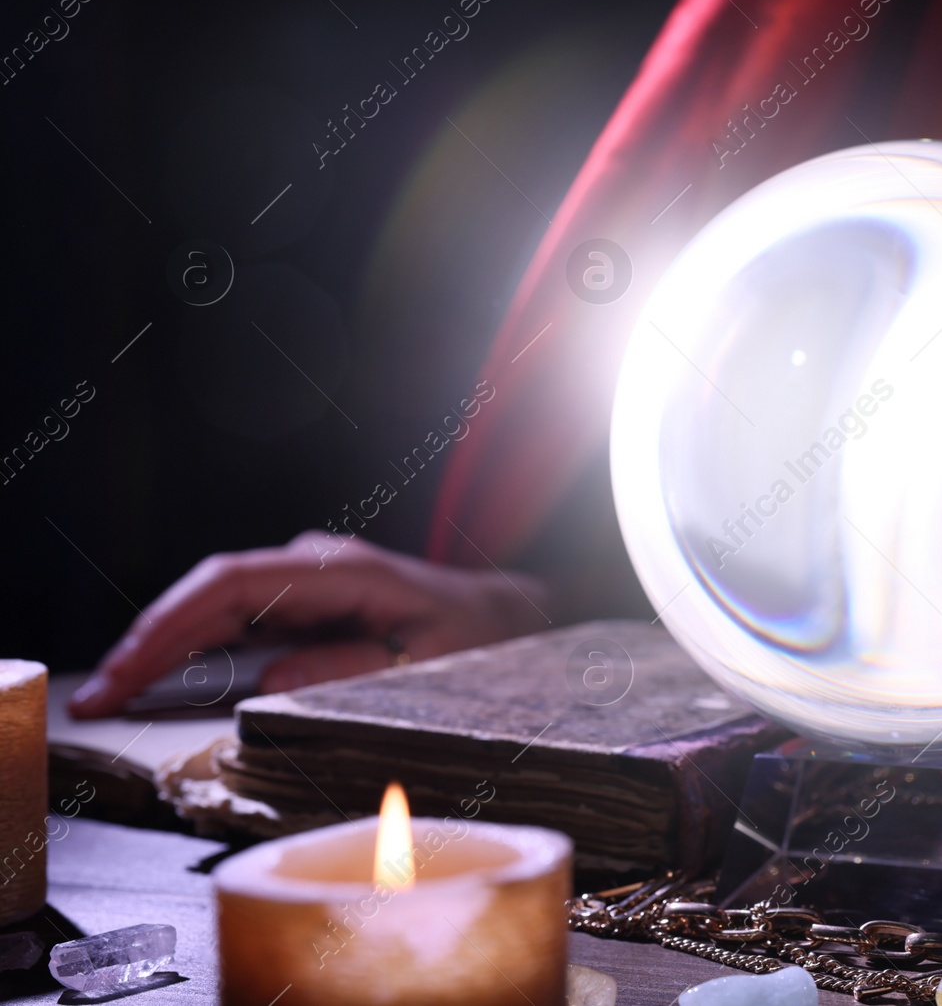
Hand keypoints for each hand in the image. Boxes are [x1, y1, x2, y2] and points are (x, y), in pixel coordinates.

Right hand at [68, 532, 551, 717]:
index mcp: (345, 571)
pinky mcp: (309, 605)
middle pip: (211, 593)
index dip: (173, 623)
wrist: (517, 620)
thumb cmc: (483, 639)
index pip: (234, 583)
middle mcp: (318, 567)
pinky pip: (238, 621)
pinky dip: (194, 649)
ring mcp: (310, 582)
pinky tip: (159, 682)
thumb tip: (271, 680)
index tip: (131, 668)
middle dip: (150, 643)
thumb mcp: (430, 664)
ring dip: (164, 647)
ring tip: (113, 695)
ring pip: (216, 606)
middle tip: (100, 698)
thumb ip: (352, 669)